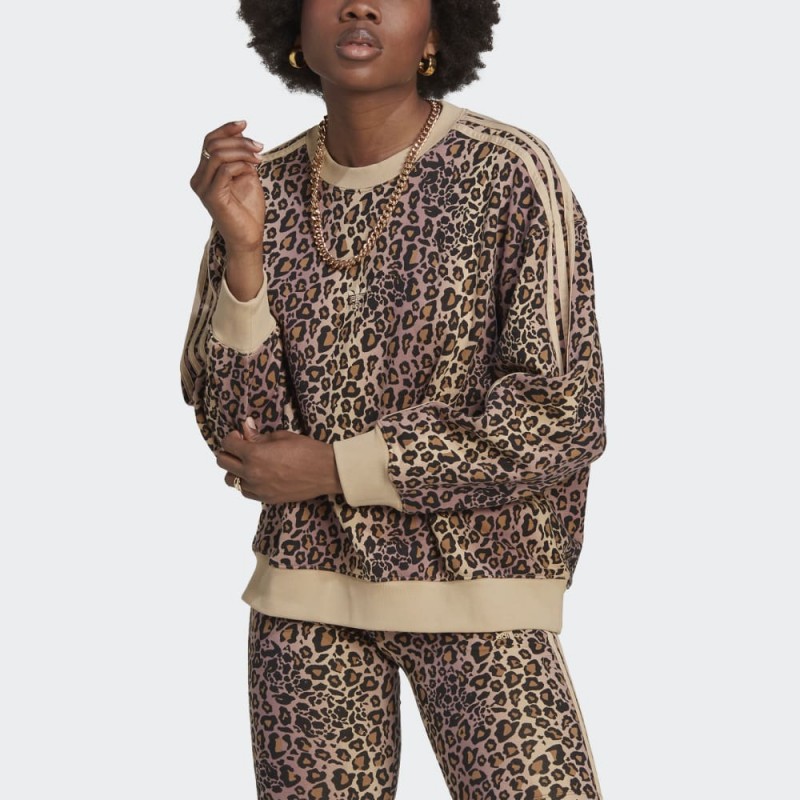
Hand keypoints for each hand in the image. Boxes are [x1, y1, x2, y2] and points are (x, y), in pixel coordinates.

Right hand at [189, 120, 265, 253]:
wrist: (249, 237)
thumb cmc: (248, 210)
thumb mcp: (246, 176)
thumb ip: (241, 157)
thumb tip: (242, 133)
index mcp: (204, 173)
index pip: (209, 141)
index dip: (226, 129)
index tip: (245, 123)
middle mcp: (199, 179)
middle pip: (213, 144)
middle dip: (239, 141)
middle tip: (260, 147)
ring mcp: (203, 188)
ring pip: (218, 154)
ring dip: (242, 152)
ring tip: (259, 159)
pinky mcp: (211, 196)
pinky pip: (225, 169)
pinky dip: (241, 166)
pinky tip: (252, 171)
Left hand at [217, 418, 343, 503]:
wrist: (326, 471)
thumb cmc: (306, 450)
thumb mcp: (281, 436)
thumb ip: (258, 435)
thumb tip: (246, 427)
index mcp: (254, 455)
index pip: (228, 445)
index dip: (232, 437)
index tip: (239, 435)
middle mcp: (251, 473)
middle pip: (223, 463)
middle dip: (228, 452)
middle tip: (240, 447)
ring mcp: (258, 488)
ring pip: (230, 480)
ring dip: (234, 469)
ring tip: (247, 463)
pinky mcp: (266, 498)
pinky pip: (245, 492)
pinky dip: (245, 483)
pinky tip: (256, 475)